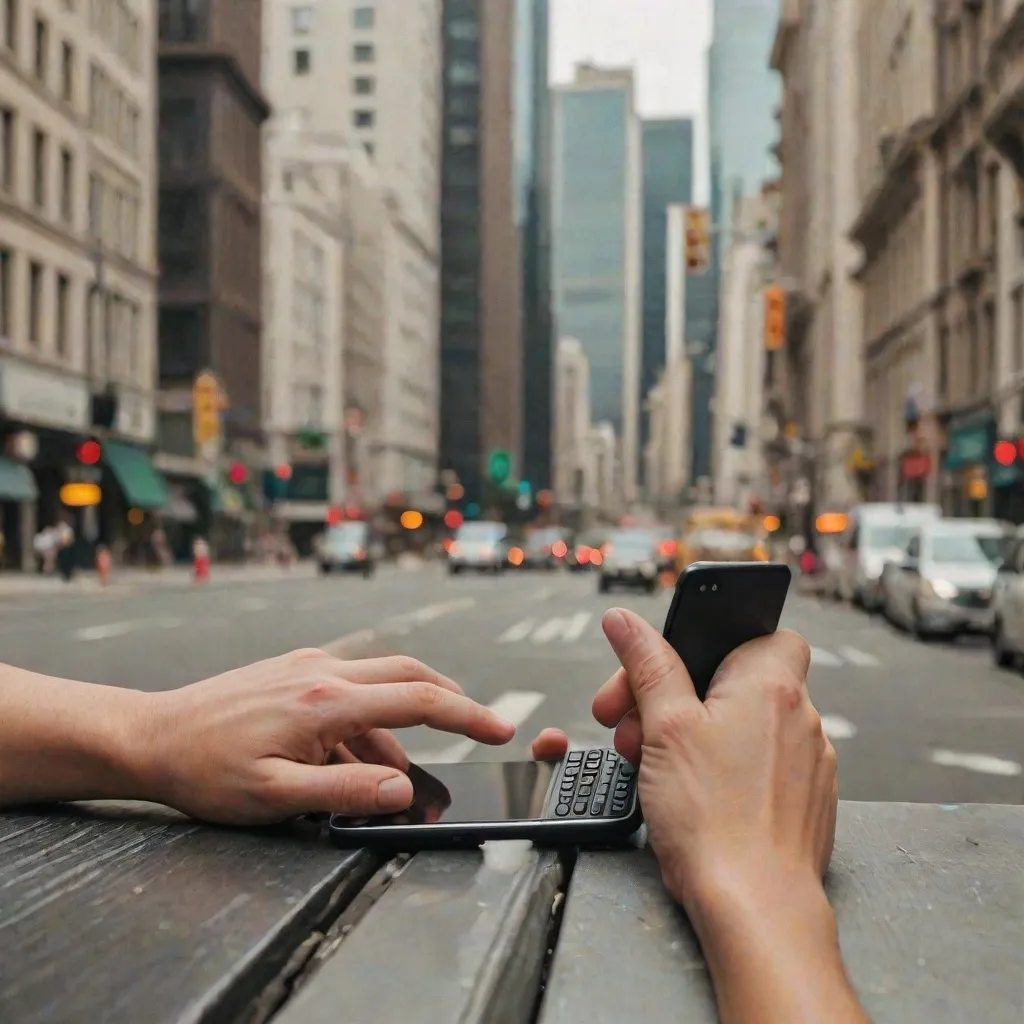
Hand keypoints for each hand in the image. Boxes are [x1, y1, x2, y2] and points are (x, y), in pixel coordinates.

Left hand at [136, 650, 515, 824]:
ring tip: (395, 772)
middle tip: (478, 724)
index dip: (468, 715)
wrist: (149, 736)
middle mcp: (323, 671)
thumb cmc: (206, 770)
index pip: (417, 700)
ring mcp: (306, 666)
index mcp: (326, 700)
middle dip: (449, 699)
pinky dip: (366, 719)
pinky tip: (352, 756)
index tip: (501, 728)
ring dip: (399, 721)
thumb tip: (405, 786)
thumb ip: (347, 790)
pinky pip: (347, 689)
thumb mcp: (276, 796)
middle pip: (408, 672)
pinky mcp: (292, 671)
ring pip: (378, 681)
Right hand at [593, 609, 836, 913]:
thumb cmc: (713, 820)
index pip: (761, 631)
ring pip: (746, 727)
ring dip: (699, 734)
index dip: (712, 643)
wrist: (754, 908)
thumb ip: (647, 665)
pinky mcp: (808, 803)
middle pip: (737, 682)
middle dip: (680, 696)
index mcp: (772, 685)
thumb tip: (627, 622)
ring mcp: (810, 764)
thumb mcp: (663, 727)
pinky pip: (763, 767)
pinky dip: (729, 770)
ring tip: (655, 764)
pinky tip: (693, 794)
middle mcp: (802, 718)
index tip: (670, 667)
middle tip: (635, 723)